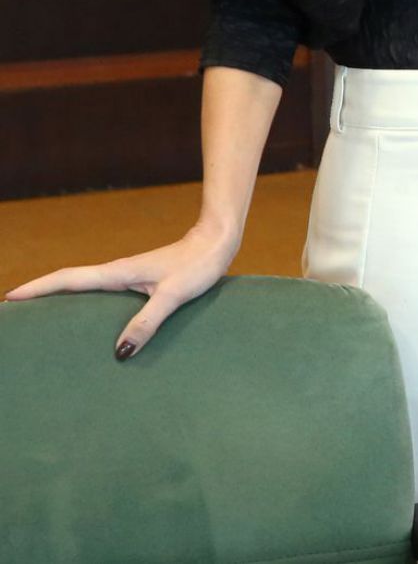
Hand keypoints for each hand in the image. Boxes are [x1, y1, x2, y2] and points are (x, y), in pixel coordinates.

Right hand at [4, 220, 237, 361]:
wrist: (218, 243)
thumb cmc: (198, 265)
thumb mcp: (173, 295)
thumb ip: (148, 321)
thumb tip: (119, 352)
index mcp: (118, 273)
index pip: (68, 279)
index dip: (38, 288)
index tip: (10, 297)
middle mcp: (117, 273)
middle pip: (67, 283)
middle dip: (38, 294)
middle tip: (12, 311)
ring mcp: (126, 276)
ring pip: (83, 287)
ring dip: (58, 297)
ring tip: (37, 318)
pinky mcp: (138, 280)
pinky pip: (100, 292)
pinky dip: (83, 300)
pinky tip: (85, 317)